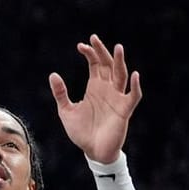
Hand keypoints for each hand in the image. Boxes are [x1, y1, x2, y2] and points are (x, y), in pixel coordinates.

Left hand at [48, 35, 141, 162]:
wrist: (93, 151)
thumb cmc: (81, 132)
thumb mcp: (66, 111)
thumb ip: (60, 94)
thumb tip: (53, 74)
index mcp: (94, 87)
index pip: (95, 64)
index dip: (89, 53)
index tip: (80, 45)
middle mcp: (107, 89)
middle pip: (108, 65)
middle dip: (102, 51)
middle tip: (94, 38)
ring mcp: (117, 98)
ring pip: (121, 75)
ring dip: (119, 62)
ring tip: (117, 47)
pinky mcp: (124, 110)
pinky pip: (133, 96)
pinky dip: (135, 86)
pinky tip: (134, 75)